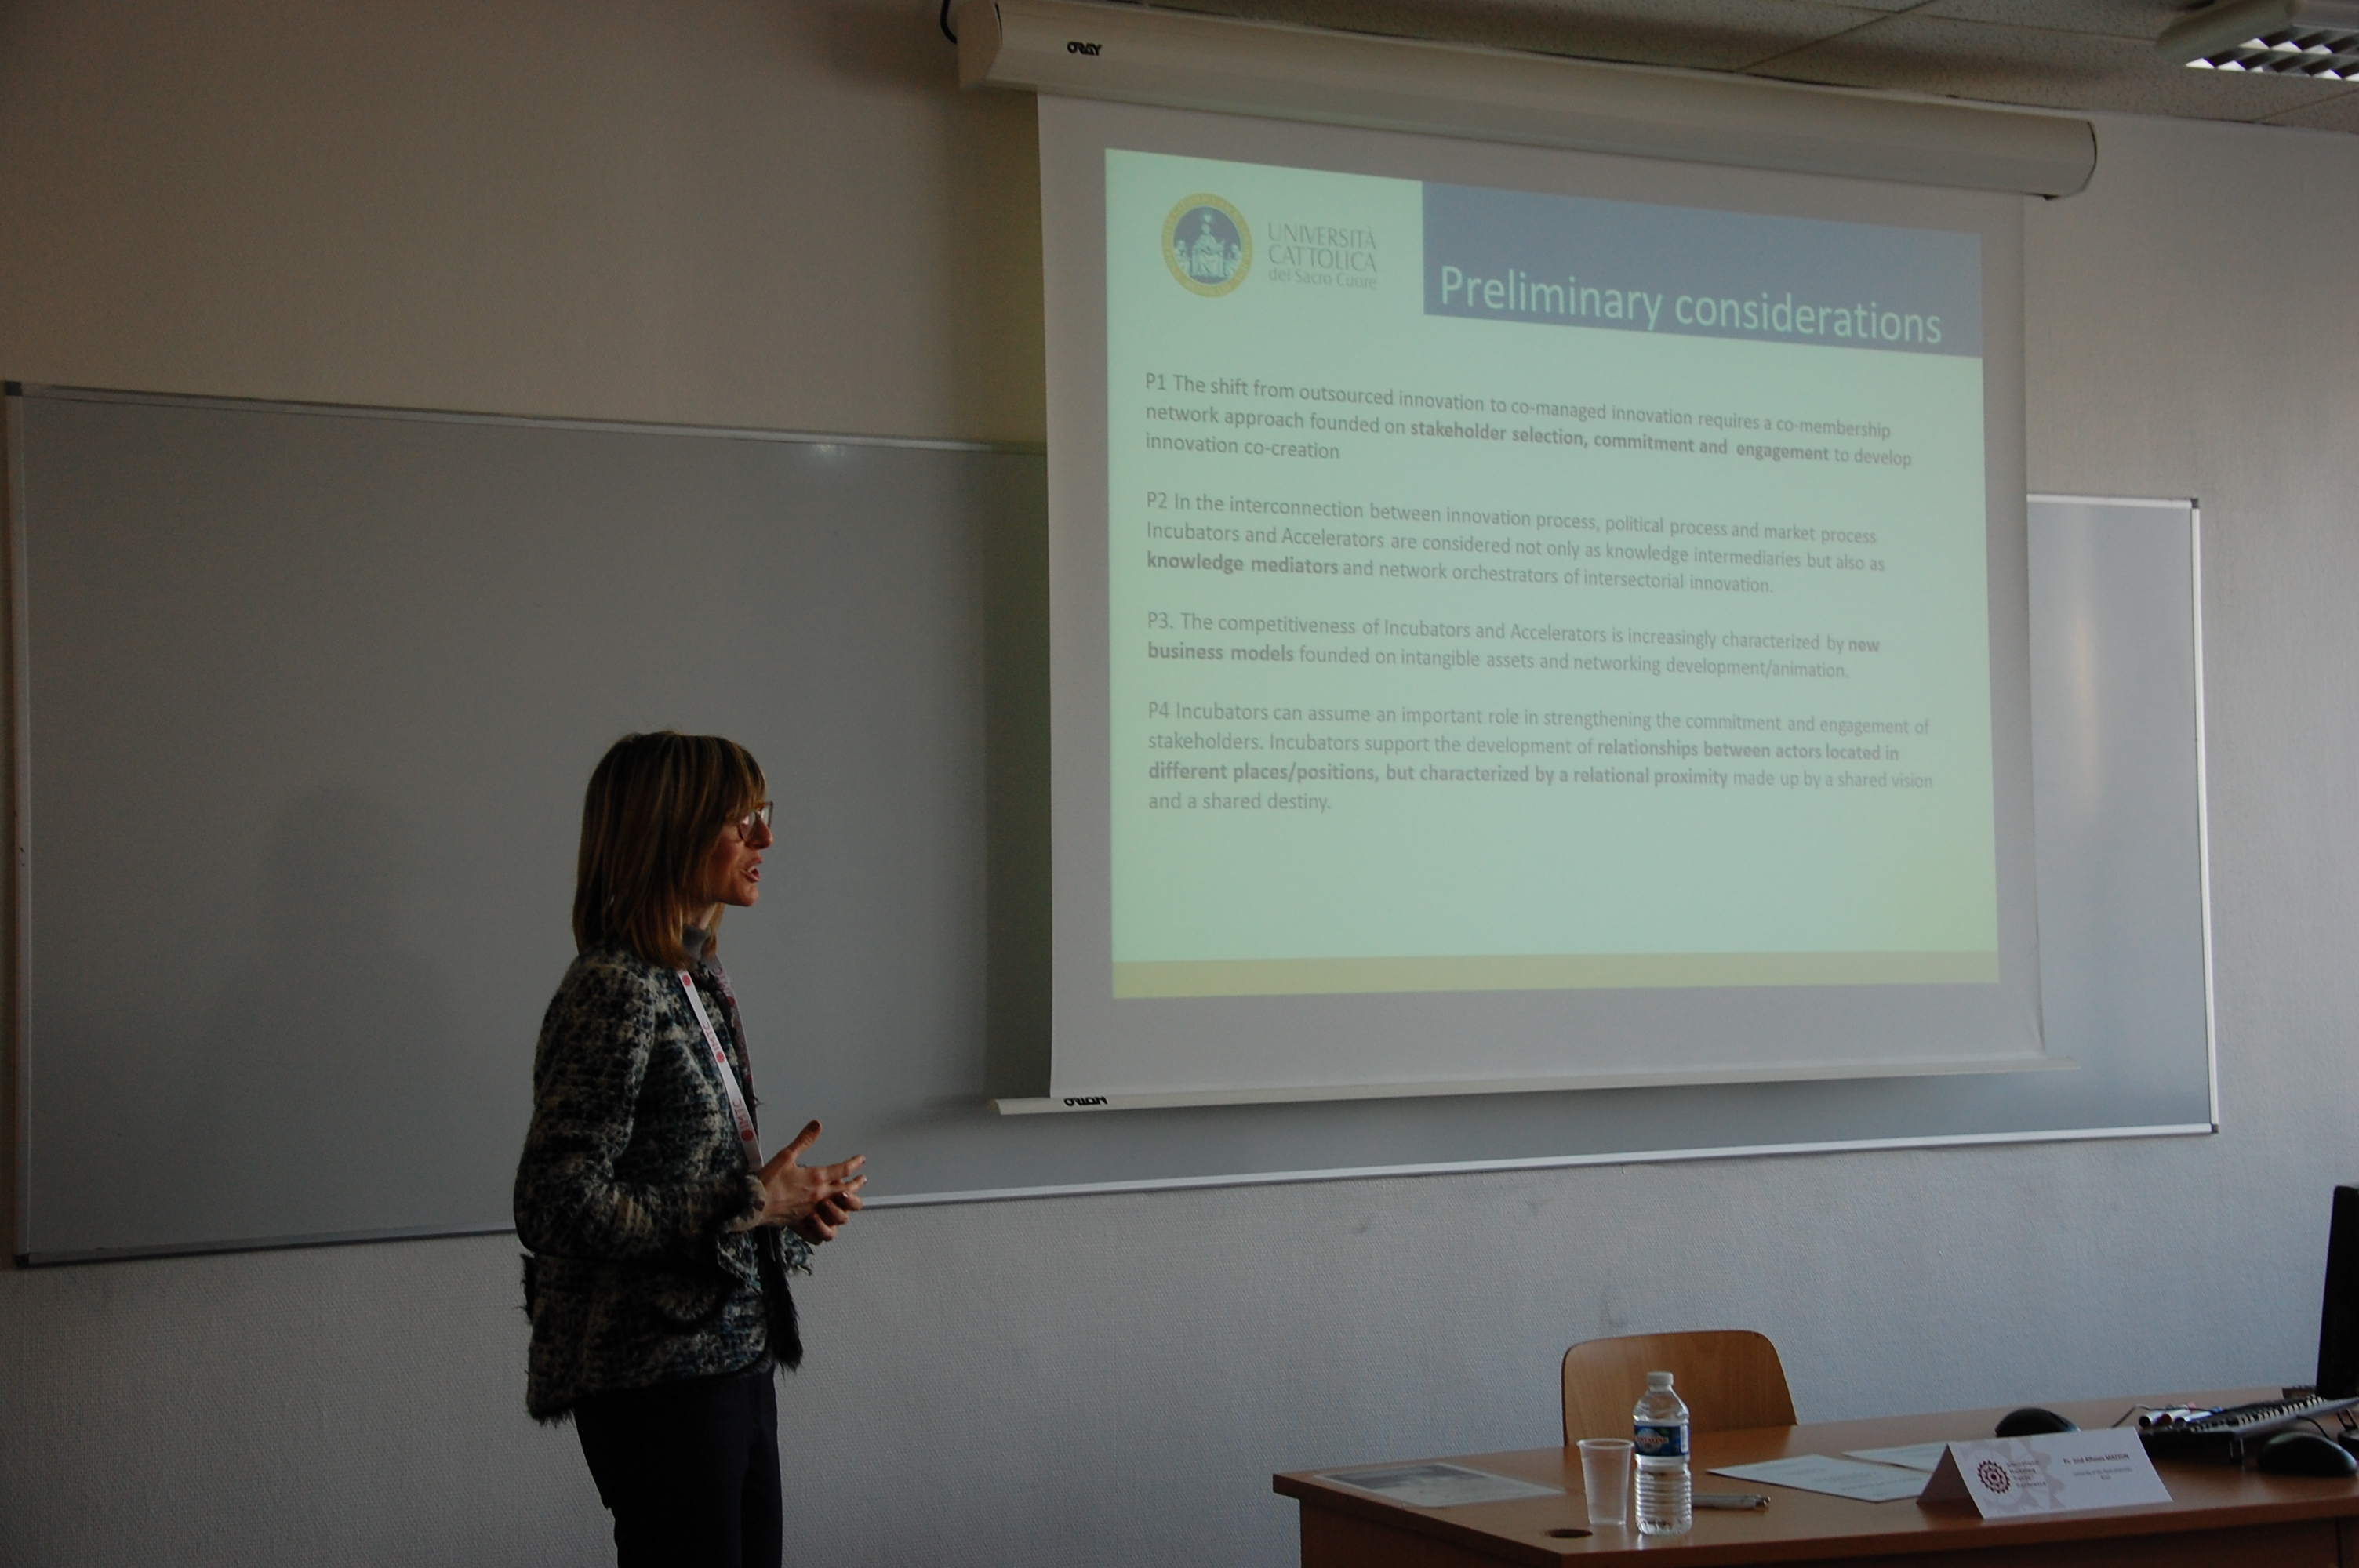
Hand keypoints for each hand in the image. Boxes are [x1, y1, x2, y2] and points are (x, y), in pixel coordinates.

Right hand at [755, 1120, 865, 1243]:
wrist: (753, 1203)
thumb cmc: (768, 1180)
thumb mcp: (786, 1155)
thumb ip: (804, 1140)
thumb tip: (817, 1125)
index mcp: (816, 1178)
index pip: (842, 1170)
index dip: (854, 1163)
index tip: (861, 1160)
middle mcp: (818, 1196)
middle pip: (846, 1191)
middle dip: (856, 1184)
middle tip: (862, 1179)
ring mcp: (812, 1211)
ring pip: (839, 1212)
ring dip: (847, 1205)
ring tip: (851, 1200)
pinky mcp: (803, 1222)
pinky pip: (822, 1229)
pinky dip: (829, 1225)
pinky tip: (830, 1222)